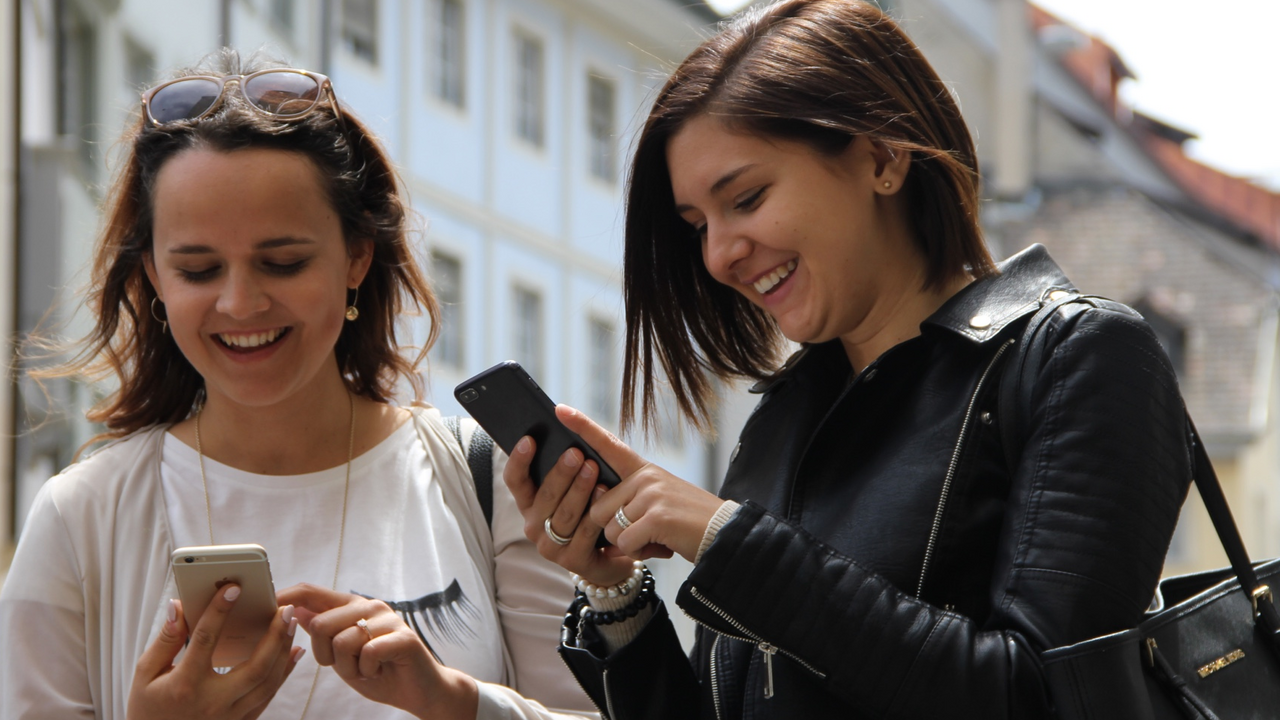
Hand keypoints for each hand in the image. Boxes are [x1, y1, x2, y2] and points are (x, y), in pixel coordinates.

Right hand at [127, 585, 301, 719]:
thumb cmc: (148, 709)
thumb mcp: (146, 674)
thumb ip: (165, 640)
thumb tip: (179, 606)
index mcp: (185, 685)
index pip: (205, 640)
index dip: (219, 612)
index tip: (233, 589)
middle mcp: (212, 702)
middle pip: (255, 667)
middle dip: (275, 636)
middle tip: (286, 609)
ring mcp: (229, 716)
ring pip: (267, 683)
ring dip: (283, 651)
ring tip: (292, 624)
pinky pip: (268, 696)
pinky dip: (283, 673)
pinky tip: (292, 653)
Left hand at [278, 583, 477, 719]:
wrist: (421, 691)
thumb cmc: (380, 672)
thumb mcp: (342, 654)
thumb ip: (322, 632)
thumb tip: (294, 609)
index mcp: (352, 606)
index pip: (312, 591)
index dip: (287, 596)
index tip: (267, 606)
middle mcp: (370, 606)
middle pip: (320, 623)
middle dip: (325, 655)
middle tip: (347, 666)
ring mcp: (389, 619)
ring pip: (341, 641)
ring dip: (348, 667)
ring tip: (366, 669)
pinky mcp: (403, 637)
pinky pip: (366, 653)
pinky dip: (366, 671)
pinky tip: (379, 670)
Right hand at [502, 415, 638, 587]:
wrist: (619, 550)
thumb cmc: (594, 509)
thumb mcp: (577, 484)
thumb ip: (568, 460)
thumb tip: (563, 417)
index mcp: (530, 503)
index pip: (515, 481)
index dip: (518, 460)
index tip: (529, 438)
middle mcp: (534, 525)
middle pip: (544, 496)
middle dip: (560, 473)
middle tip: (575, 451)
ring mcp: (551, 546)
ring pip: (563, 514)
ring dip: (578, 490)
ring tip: (593, 468)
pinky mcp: (572, 561)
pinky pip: (583, 533)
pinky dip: (594, 511)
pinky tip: (604, 493)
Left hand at [556, 405, 723, 562]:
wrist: (723, 534)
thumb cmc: (685, 522)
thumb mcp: (658, 502)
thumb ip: (628, 502)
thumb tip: (599, 518)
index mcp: (643, 470)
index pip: (608, 444)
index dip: (583, 427)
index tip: (560, 409)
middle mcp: (645, 477)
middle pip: (598, 508)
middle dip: (614, 530)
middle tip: (645, 532)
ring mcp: (651, 494)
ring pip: (609, 527)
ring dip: (628, 543)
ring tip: (655, 538)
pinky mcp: (656, 516)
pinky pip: (625, 542)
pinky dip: (638, 552)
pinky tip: (659, 545)